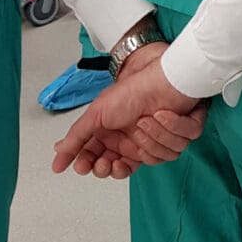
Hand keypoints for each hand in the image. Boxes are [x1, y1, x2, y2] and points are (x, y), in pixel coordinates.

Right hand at [53, 45, 203, 178]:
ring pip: (159, 157)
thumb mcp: (97, 113)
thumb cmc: (131, 91)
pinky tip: (163, 115)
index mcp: (118, 138)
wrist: (159, 73)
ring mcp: (162, 137)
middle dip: (118, 167)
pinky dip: (174, 128)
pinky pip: (182, 141)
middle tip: (110, 161)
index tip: (86, 166)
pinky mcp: (185, 129)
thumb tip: (56, 161)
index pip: (106, 163)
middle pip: (131, 168)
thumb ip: (76, 138)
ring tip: (144, 120)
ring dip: (152, 139)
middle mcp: (139, 141)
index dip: (98, 168)